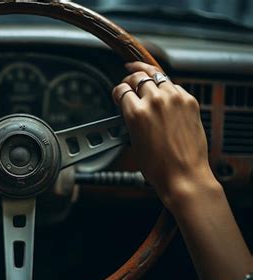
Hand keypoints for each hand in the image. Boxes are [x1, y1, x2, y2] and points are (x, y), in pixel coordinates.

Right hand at [112, 62, 216, 208]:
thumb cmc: (159, 166)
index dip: (118, 91)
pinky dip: (167, 87)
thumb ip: (130, 118)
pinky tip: (163, 90)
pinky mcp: (190, 102)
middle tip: (129, 79)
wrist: (184, 175)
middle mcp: (156, 102)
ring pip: (158, 76)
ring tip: (144, 75)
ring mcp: (175, 100)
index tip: (119, 93)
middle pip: (139, 77)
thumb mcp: (133, 141)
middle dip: (131, 78)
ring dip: (149, 77)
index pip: (122, 89)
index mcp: (136, 113)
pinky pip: (175, 86)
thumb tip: (129, 107)